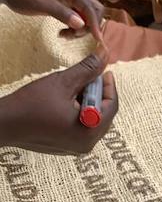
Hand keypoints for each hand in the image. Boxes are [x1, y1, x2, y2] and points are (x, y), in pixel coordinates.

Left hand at [0, 0, 103, 40]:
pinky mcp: (63, 6)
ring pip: (86, 14)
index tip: (98, 39)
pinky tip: (63, 32)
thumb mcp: (38, 3)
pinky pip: (77, 17)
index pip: (87, 6)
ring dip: (82, 28)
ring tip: (65, 35)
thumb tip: (80, 23)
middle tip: (74, 35)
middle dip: (90, 25)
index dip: (95, 23)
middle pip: (93, 9)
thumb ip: (60, 12)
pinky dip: (74, 27)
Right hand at [0, 50, 117, 154]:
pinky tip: (68, 99)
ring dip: (90, 101)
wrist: (6, 123)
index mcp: (89, 131)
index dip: (110, 85)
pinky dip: (81, 111)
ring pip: (94, 120)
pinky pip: (83, 126)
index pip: (111, 106)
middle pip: (105, 114)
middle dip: (99, 93)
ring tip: (76, 86)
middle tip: (91, 75)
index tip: (105, 69)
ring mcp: (78, 148)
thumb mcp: (63, 82)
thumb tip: (105, 54)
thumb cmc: (32, 104)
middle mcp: (87, 144)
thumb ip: (87, 69)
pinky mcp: (68, 146)